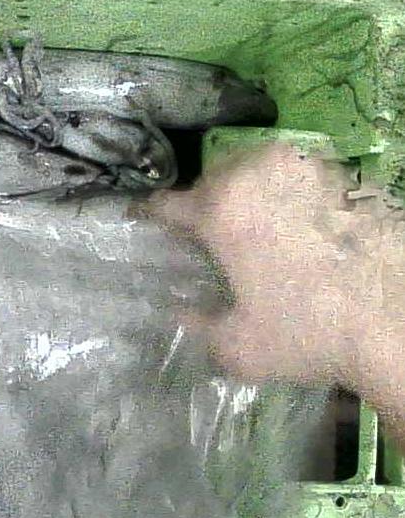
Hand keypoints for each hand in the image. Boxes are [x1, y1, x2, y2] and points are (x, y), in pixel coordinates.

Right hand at [148, 144, 404, 391]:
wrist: (401, 324)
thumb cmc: (309, 333)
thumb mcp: (237, 348)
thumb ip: (198, 325)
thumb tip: (183, 310)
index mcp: (223, 210)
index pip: (167, 203)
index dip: (148, 215)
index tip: (140, 221)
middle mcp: (263, 174)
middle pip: (215, 178)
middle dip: (207, 202)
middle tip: (210, 235)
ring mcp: (313, 169)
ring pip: (263, 170)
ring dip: (255, 194)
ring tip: (260, 229)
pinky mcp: (354, 178)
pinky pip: (309, 180)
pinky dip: (298, 199)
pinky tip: (306, 232)